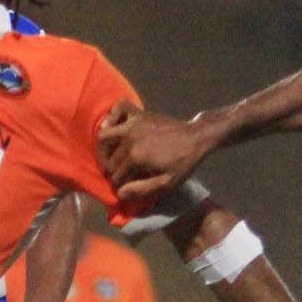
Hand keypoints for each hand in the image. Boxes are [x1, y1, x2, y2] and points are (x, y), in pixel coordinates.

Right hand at [95, 100, 215, 199]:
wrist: (196, 137)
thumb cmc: (183, 163)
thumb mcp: (167, 183)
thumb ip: (142, 189)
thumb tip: (118, 194)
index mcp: (136, 157)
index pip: (116, 175)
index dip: (118, 185)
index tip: (124, 188)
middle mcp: (130, 138)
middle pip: (110, 159)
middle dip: (111, 171)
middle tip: (119, 175)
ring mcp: (133, 123)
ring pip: (104, 136)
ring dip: (104, 148)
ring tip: (111, 156)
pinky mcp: (139, 113)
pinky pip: (118, 108)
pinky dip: (112, 116)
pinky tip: (113, 126)